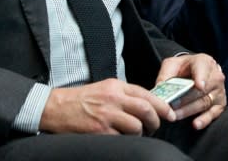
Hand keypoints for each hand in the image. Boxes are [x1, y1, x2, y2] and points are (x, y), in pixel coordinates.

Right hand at [40, 79, 175, 134]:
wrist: (57, 108)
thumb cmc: (81, 99)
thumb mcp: (104, 88)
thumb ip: (124, 94)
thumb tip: (147, 104)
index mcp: (116, 86)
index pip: (146, 94)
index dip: (162, 106)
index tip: (170, 114)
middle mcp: (113, 99)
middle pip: (145, 109)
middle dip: (156, 121)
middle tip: (155, 126)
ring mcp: (106, 116)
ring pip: (136, 126)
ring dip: (140, 132)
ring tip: (136, 134)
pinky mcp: (99, 131)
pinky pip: (121, 139)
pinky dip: (125, 140)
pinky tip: (121, 138)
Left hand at [155, 54, 225, 129]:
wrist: (198, 71)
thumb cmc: (185, 68)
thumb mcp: (173, 64)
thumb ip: (165, 74)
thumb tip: (159, 88)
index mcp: (204, 62)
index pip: (203, 68)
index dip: (201, 77)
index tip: (198, 86)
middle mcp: (215, 76)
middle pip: (201, 90)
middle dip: (186, 99)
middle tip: (172, 106)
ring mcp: (219, 91)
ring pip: (204, 102)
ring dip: (189, 111)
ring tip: (176, 115)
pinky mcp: (220, 104)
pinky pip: (213, 114)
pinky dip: (205, 120)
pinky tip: (196, 124)